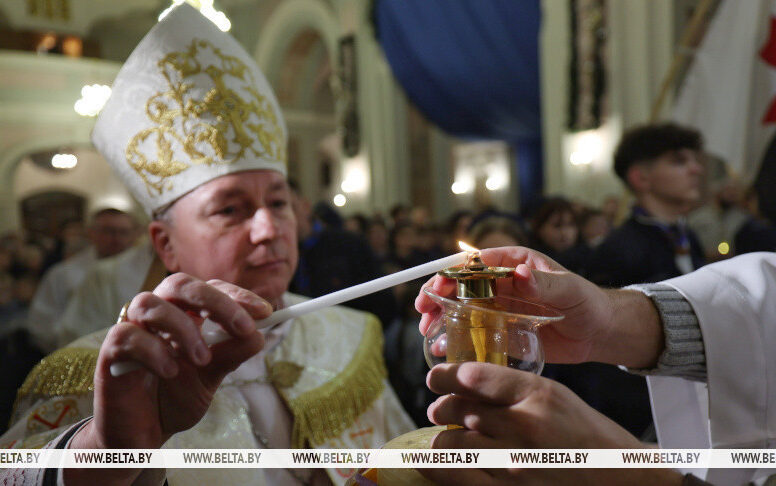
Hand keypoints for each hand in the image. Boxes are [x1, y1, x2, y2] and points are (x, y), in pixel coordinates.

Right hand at [71, 273, 269, 449]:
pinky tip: (170, 371)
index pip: (209, 288)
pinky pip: (127, 336)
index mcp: (183, 314)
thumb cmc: (175, 397)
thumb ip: (232, 354)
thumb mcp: (212, 376)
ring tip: (203, 360)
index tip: (266, 311)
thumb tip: (258, 335)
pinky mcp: (110, 353)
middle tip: (244, 328)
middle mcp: (157, 315)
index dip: (236, 295)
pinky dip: (153, 350)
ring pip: (149, 303)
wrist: (143, 435)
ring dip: (184, 328)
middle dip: (216, 302)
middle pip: (179, 284)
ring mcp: (131, 330)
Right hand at [416, 246, 662, 366]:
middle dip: (438, 295)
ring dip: (442, 317)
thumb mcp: (570, 290)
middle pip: (461, 285)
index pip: (476, 263)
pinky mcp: (502, 330)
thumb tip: (519, 274)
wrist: (600, 333)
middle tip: (422, 310)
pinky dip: (456, 338)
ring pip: (462, 308)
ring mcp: (500, 307)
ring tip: (427, 331)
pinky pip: (474, 332)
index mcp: (515, 263)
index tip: (437, 285)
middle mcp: (503, 283)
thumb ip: (545, 284)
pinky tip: (444, 348)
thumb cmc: (589, 303)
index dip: (453, 272)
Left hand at [421, 362, 682, 485]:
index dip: (446, 376)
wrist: (616, 479)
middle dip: (442, 407)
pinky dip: (444, 467)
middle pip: (457, 409)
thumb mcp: (553, 395)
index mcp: (538, 395)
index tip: (436, 378)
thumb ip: (509, 388)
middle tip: (439, 409)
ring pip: (451, 445)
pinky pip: (458, 478)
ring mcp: (515, 463)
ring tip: (446, 438)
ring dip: (443, 439)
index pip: (474, 377)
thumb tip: (461, 383)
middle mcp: (524, 427)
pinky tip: (439, 462)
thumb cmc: (583, 434)